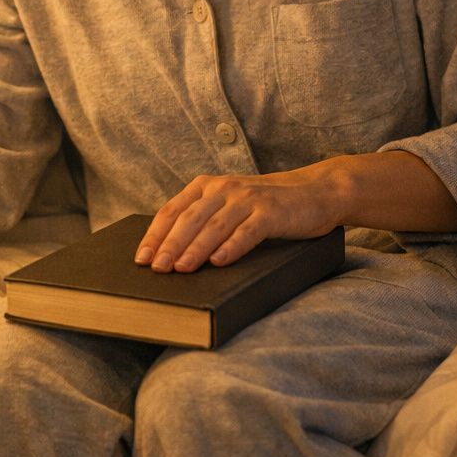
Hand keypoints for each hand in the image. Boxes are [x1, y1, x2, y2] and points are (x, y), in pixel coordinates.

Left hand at [134, 161, 346, 273]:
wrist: (314, 192)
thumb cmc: (264, 207)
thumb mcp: (229, 206)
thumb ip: (203, 221)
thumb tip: (170, 256)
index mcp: (206, 186)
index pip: (172, 211)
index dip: (155, 235)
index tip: (141, 259)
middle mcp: (224, 189)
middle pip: (189, 219)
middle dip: (170, 245)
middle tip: (157, 269)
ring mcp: (248, 199)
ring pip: (214, 226)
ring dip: (195, 249)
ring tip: (181, 269)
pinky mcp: (271, 212)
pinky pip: (247, 231)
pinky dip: (232, 247)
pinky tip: (219, 262)